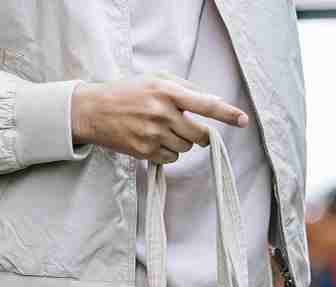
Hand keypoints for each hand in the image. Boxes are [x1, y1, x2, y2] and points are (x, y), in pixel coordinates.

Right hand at [71, 74, 248, 163]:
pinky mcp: (144, 151)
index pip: (205, 104)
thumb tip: (213, 101)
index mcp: (167, 91)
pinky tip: (153, 141)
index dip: (227, 113)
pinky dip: (168, 153)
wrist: (92, 110)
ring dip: (182, 143)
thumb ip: (185, 88)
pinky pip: (171, 158)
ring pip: (186, 148)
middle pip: (199, 134)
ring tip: (163, 131)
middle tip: (193, 130)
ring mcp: (153, 134)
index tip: (243, 120)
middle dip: (202, 135)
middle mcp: (162, 112)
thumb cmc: (128, 92)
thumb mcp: (156, 79)